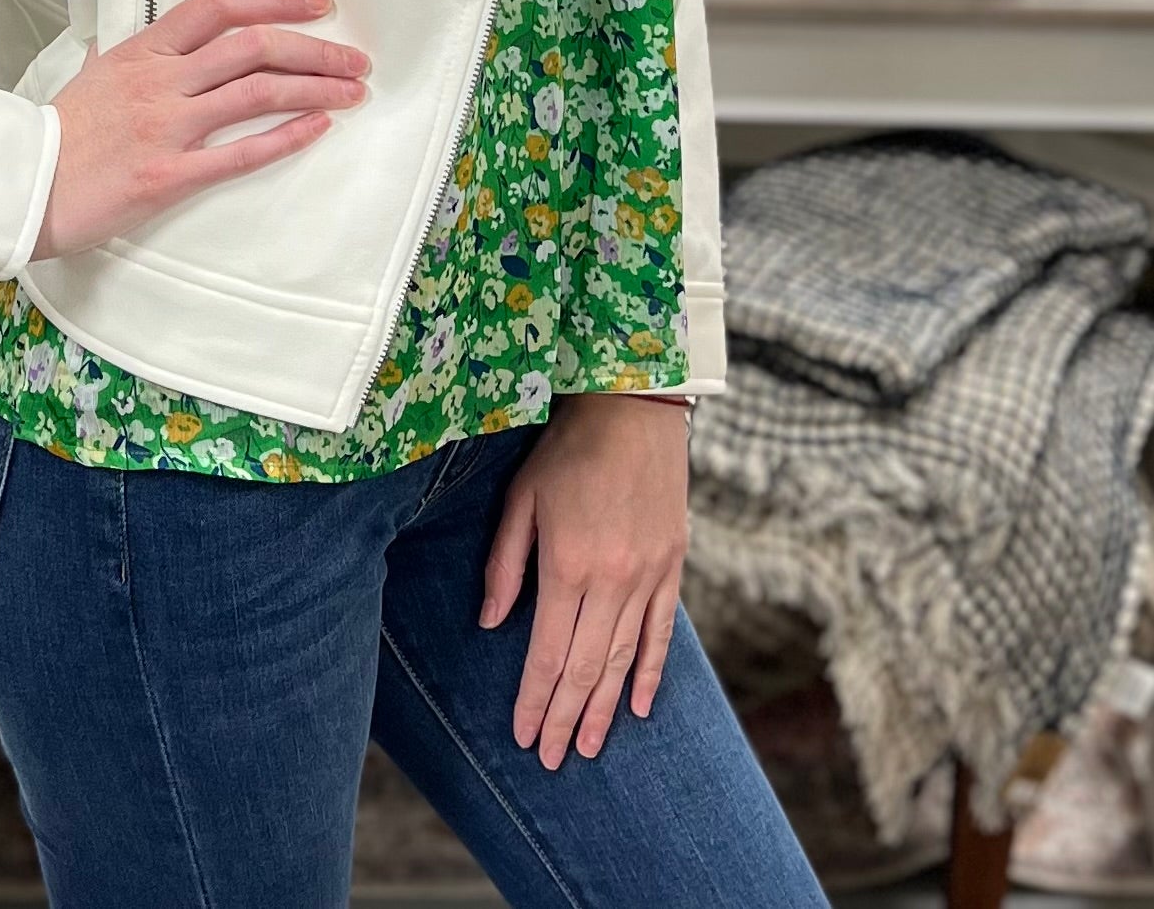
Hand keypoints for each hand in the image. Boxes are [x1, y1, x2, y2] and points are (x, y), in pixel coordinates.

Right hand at [30, 0, 370, 258]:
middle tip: (354, 58)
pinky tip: (318, 129)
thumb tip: (158, 37)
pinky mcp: (168, 175)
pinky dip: (285, 138)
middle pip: (253, 46)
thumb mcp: (96, 72)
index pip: (220, 5)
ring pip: (256, 93)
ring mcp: (165, 126)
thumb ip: (135, 52)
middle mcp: (160, 79)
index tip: (318, 5)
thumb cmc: (60, 131)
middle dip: (314, 48)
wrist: (22, 184)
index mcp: (144, 49)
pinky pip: (239, 154)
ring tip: (353, 90)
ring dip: (315, 89)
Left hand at [480, 393, 689, 768]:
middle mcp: (612, 580)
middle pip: (585, 667)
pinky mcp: (673, 567)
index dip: (534, 698)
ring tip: (588, 746)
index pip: (547, 651)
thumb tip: (493, 623)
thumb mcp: (522, 498)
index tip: (524, 735)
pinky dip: (649, 673)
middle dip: (565, 717)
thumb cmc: (567, 448)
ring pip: (623, 660)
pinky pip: (661, 633)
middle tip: (553, 758)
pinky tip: (637, 706)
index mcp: (568, 565)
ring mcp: (648, 576)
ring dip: (603, 708)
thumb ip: (506, 564)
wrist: (636, 408)